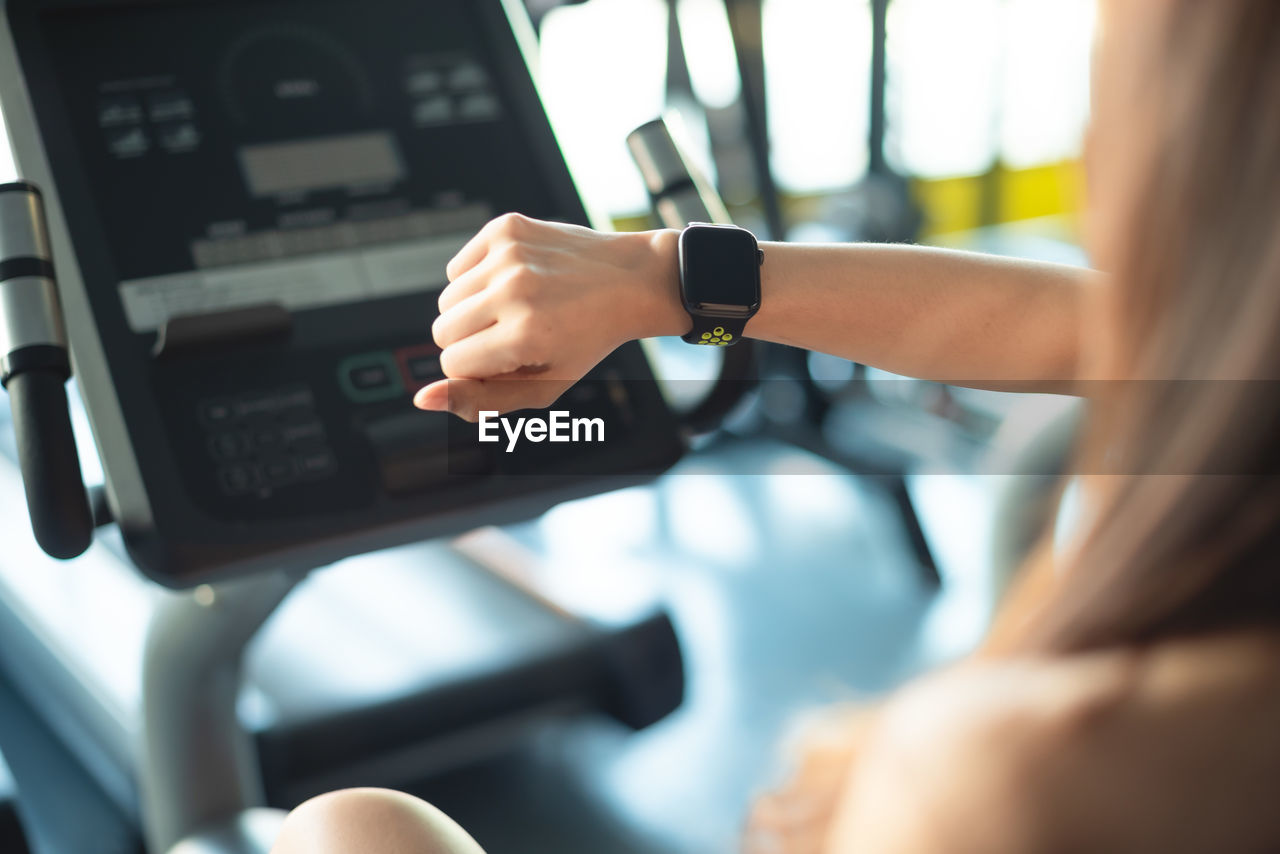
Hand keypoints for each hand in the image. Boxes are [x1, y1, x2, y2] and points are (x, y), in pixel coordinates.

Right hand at [414, 213, 684, 419]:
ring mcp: (508, 255)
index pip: (452, 365)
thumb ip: (482, 402)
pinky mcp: (505, 228)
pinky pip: (456, 267)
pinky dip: (477, 279)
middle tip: (514, 334)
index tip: (512, 359)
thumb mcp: (543, 386)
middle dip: (470, 340)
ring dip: (473, 310)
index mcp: (525, 336)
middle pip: (442, 331)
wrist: (630, 281)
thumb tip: (422, 398)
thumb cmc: (586, 340)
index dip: (478, 369)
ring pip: (446, 300)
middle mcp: (514, 291)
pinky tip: (515, 281)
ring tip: (517, 307)